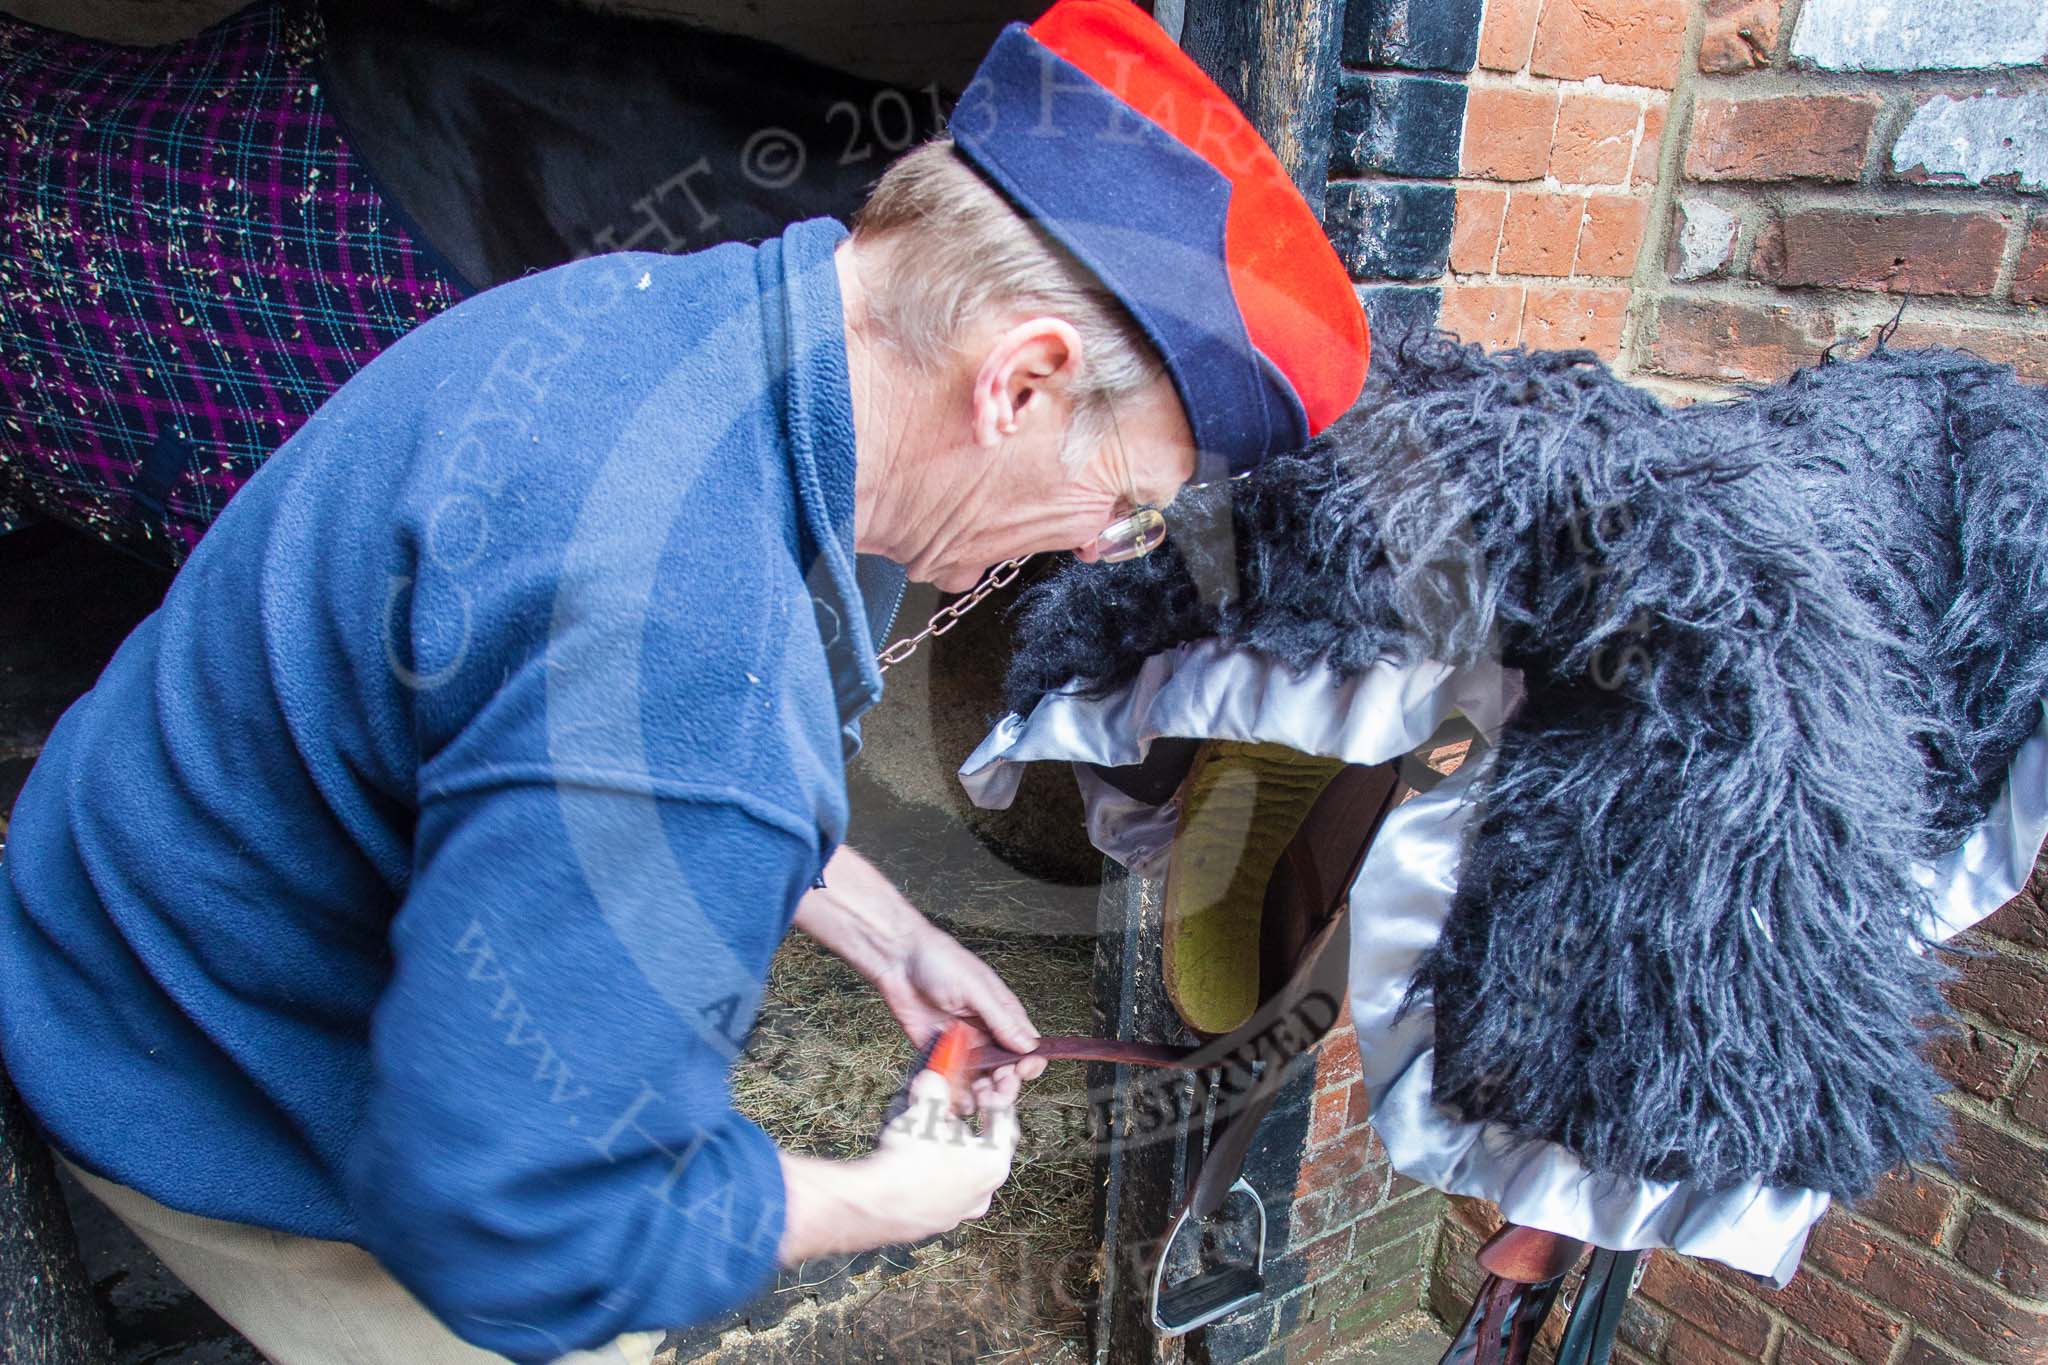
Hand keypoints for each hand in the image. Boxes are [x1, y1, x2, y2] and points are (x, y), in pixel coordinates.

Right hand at [777, 1071, 1019, 1262]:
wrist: (875, 1206)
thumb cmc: (908, 1159)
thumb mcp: (924, 1112)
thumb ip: (934, 1089)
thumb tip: (933, 1077)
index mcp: (993, 1163)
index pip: (1005, 1122)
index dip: (993, 1097)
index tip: (981, 1086)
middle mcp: (984, 1191)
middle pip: (987, 1146)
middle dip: (972, 1121)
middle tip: (958, 1104)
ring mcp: (962, 1209)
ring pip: (966, 1168)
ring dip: (955, 1145)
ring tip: (934, 1128)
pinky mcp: (939, 1219)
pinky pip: (946, 1186)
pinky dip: (939, 1168)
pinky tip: (918, 1156)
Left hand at [794, 848, 1047, 1097]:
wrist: (898, 961)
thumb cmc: (940, 962)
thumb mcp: (977, 989)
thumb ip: (1002, 1019)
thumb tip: (1029, 1046)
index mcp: (1002, 1014)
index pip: (1026, 1047)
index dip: (1029, 1064)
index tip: (1022, 1073)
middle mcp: (985, 1033)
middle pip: (1006, 1070)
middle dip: (1006, 1086)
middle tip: (996, 1093)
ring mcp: (962, 1045)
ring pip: (981, 1080)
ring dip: (984, 1095)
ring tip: (980, 1100)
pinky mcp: (937, 1053)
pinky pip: (952, 1080)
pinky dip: (957, 1095)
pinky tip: (959, 1102)